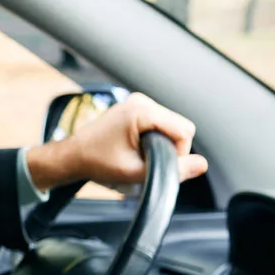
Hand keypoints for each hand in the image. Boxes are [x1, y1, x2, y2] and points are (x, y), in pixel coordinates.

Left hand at [24, 92, 208, 192]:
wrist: (72, 156)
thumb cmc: (97, 163)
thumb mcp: (135, 173)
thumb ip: (171, 170)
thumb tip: (202, 164)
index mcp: (142, 111)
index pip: (185, 131)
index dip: (178, 153)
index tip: (156, 164)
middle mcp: (141, 101)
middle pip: (181, 127)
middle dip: (170, 149)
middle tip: (146, 162)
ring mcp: (138, 102)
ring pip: (172, 126)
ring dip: (162, 144)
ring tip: (138, 155)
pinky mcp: (136, 108)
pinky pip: (160, 124)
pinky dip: (155, 138)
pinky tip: (136, 148)